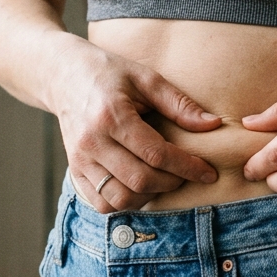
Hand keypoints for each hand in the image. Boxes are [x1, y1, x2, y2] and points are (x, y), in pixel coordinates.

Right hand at [52, 43, 220, 211]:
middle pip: (139, 181)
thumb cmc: (109, 73)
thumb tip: (212, 125)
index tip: (209, 173)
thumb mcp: (146, 78)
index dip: (188, 167)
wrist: (63, 75)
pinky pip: (101, 203)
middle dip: (172, 183)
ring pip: (120, 199)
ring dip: (149, 196)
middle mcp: (92, 142)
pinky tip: (140, 187)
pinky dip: (125, 203)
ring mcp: (79, 159)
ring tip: (164, 180)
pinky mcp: (75, 169)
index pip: (156, 154)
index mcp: (111, 116)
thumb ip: (179, 104)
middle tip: (187, 173)